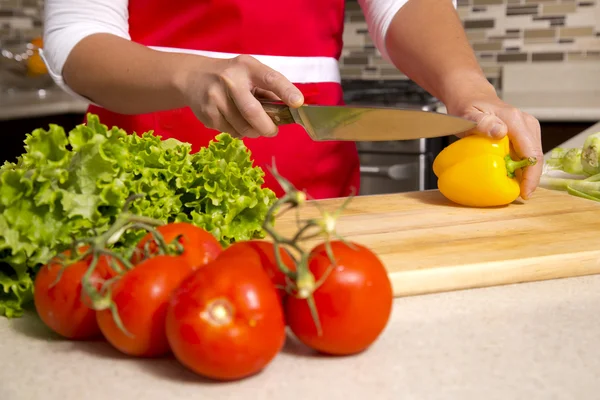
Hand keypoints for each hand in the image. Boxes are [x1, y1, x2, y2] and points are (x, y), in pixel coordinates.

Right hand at [177, 55, 303, 137]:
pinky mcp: (207, 114)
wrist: (192, 77)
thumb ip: (267, 90)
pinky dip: (238, 132)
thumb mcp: (249, 74)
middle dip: (267, 127)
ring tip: (253, 126)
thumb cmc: (230, 77)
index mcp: (247, 67)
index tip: (298, 103)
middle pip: (252, 112)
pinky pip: (230, 132)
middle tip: (272, 131)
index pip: (270, 78)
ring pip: (242, 127)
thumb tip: (287, 111)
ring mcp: (215, 98)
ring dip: (253, 132)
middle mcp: (230, 80)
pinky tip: (234, 122)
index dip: (286, 91)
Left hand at [446, 93, 542, 199]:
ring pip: (534, 156)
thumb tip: (501, 132)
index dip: (531, 175)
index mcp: (516, 121)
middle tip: (519, 195)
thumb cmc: (467, 106)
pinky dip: (521, 166)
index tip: (524, 192)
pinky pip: (526, 153)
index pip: (532, 152)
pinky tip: (512, 176)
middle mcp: (526, 124)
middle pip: (537, 156)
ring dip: (527, 173)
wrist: (471, 96)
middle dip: (531, 178)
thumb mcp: (468, 114)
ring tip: (515, 188)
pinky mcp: (524, 133)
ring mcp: (527, 128)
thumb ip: (482, 123)